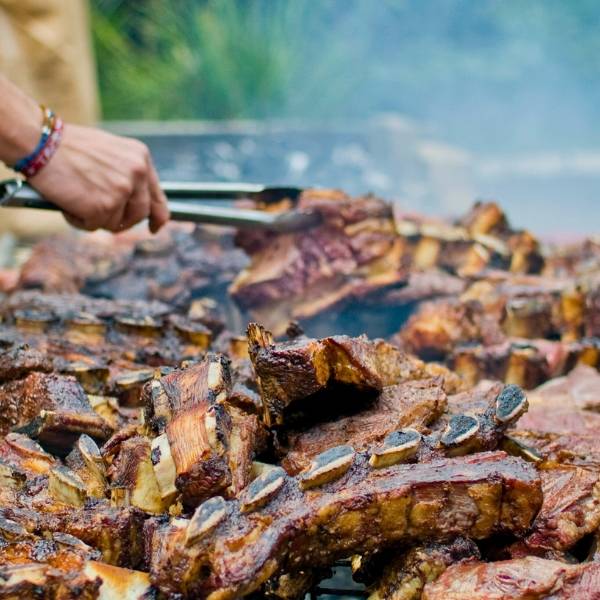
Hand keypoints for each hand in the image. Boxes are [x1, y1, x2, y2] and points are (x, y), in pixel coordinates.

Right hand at [28, 124, 169, 232]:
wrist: (40, 141)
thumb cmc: (67, 147)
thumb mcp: (109, 153)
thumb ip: (126, 174)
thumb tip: (131, 204)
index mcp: (141, 158)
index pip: (157, 197)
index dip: (158, 216)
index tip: (155, 227)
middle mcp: (137, 173)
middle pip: (139, 215)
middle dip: (121, 220)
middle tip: (99, 214)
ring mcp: (122, 190)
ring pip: (115, 223)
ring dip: (95, 218)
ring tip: (76, 198)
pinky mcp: (104, 206)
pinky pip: (93, 226)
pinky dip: (78, 220)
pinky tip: (67, 202)